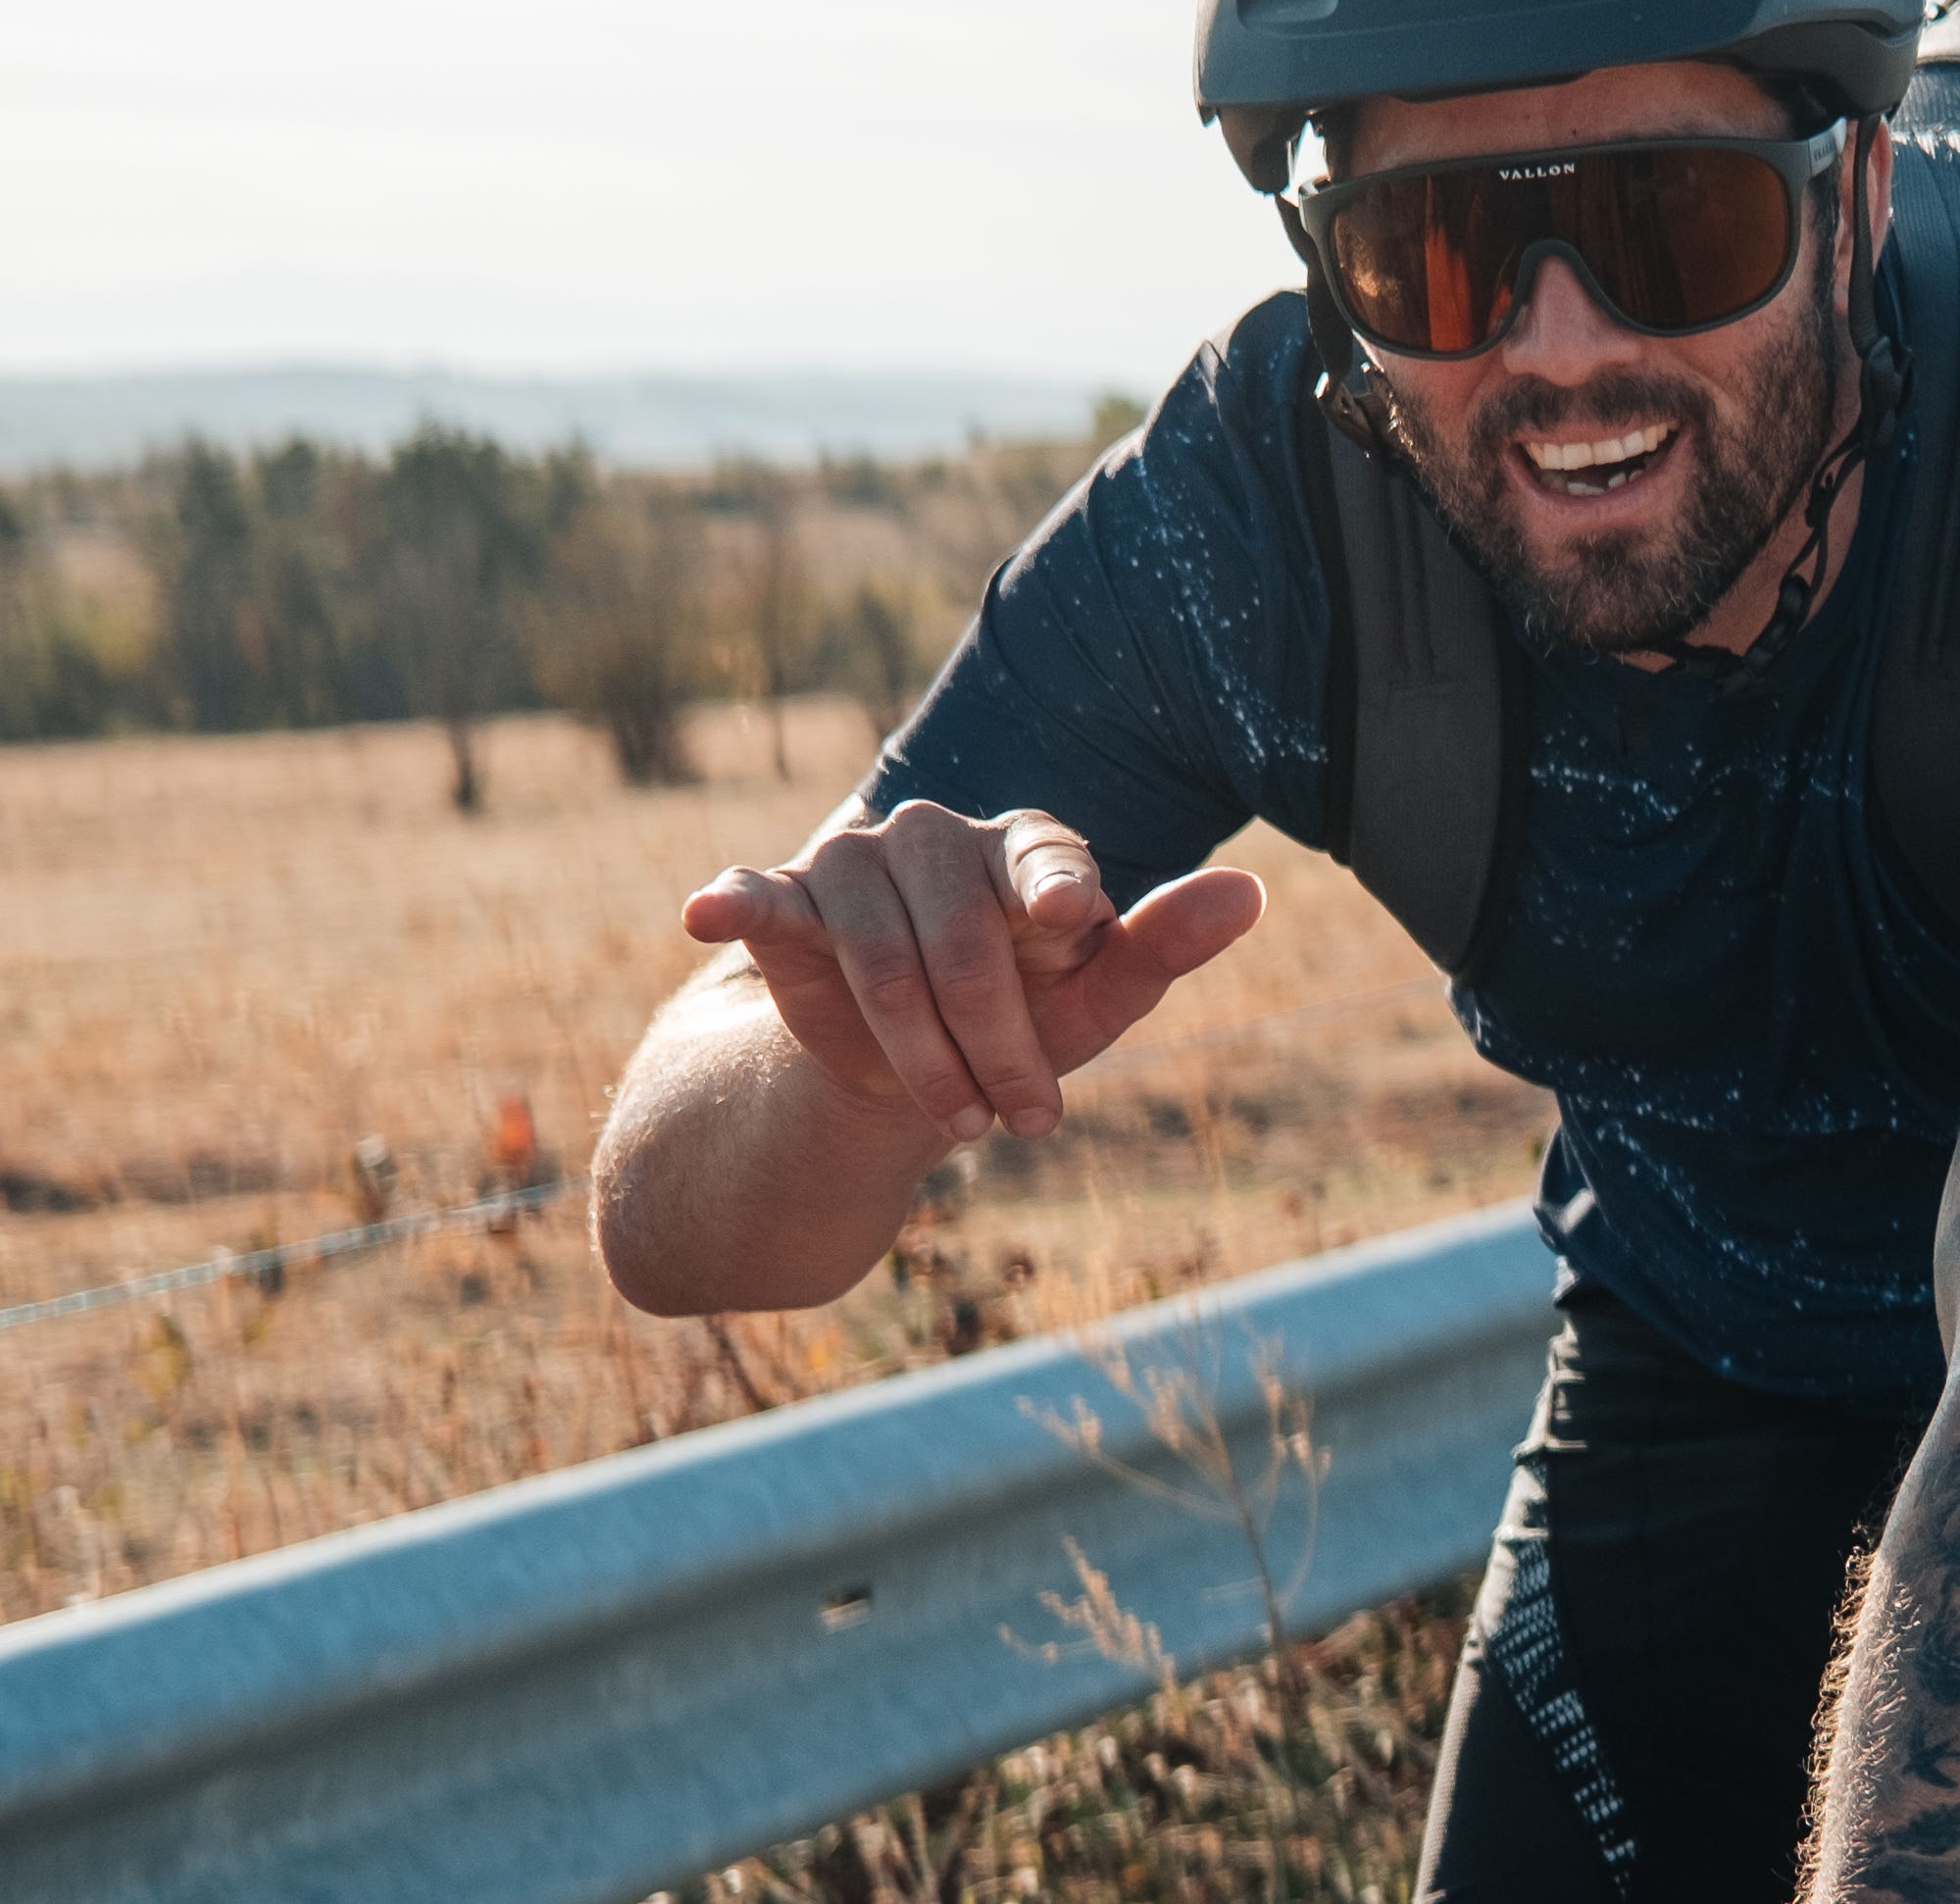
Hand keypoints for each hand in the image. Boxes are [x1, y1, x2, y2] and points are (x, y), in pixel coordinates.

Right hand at [678, 802, 1263, 1144]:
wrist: (906, 1066)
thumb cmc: (1023, 1017)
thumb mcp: (1096, 999)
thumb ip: (1164, 944)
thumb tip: (1253, 891)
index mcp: (1026, 847)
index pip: (1046, 860)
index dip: (1055, 890)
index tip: (1071, 919)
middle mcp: (939, 835)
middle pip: (964, 944)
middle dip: (995, 1046)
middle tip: (1022, 1123)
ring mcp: (856, 862)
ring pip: (882, 962)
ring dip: (918, 1056)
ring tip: (957, 1118)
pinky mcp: (788, 901)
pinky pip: (761, 897)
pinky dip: (736, 902)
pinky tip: (706, 914)